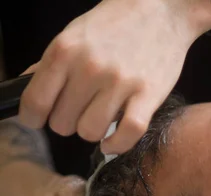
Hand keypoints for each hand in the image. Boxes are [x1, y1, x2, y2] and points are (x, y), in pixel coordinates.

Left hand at [18, 0, 210, 154]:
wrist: (162, 11)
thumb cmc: (116, 25)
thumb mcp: (75, 35)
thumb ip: (51, 64)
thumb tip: (27, 90)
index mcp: (65, 50)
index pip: (35, 102)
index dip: (33, 118)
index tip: (39, 121)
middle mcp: (89, 67)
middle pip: (62, 123)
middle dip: (69, 121)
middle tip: (81, 110)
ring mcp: (120, 83)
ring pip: (91, 133)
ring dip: (93, 131)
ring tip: (101, 117)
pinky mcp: (148, 96)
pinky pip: (126, 135)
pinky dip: (116, 145)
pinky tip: (112, 142)